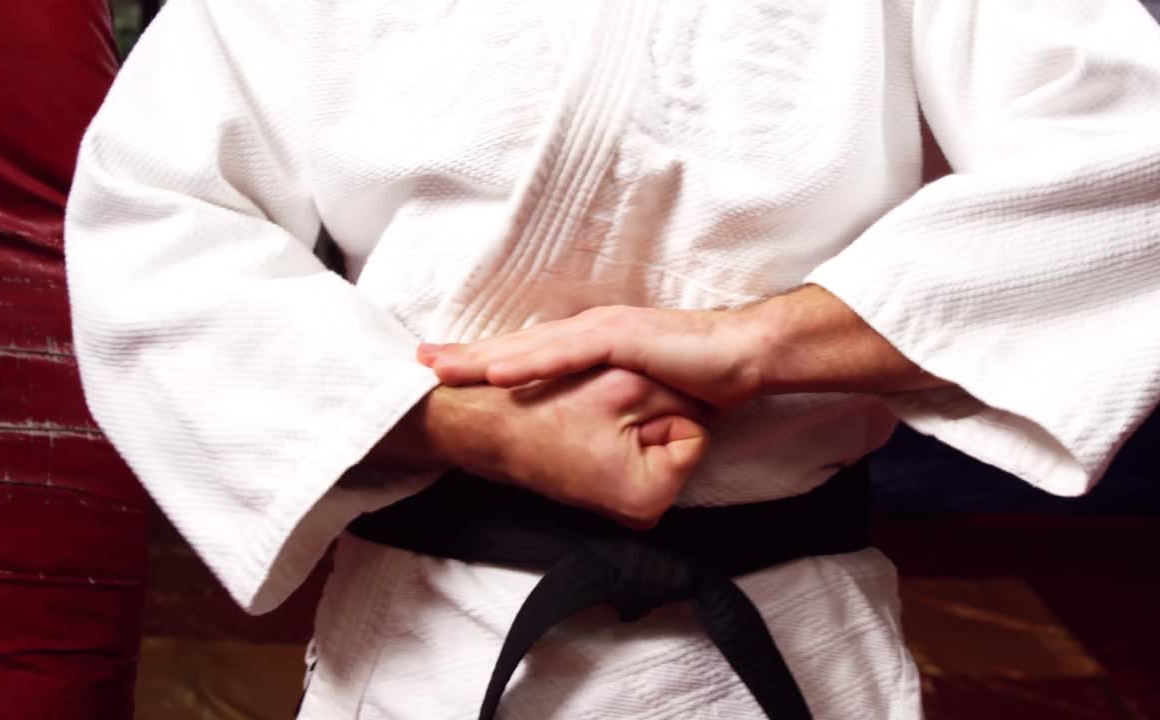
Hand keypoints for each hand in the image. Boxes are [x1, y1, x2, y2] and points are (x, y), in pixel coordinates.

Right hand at [415, 367, 709, 527]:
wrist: (481, 428)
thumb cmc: (549, 410)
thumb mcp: (625, 386)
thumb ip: (674, 393)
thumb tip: (700, 398)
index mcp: (650, 491)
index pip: (691, 434)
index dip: (653, 408)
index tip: (612, 415)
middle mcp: (644, 511)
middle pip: (674, 441)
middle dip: (645, 416)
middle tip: (599, 417)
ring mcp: (627, 505)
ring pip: (653, 442)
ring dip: (629, 421)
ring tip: (586, 422)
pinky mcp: (611, 492)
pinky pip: (632, 452)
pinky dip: (614, 433)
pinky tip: (581, 428)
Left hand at [418, 285, 945, 403]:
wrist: (741, 357)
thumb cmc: (698, 377)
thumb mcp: (642, 392)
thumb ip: (612, 397)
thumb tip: (588, 417)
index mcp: (591, 342)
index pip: (528, 352)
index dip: (485, 360)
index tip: (442, 370)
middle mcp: (589, 330)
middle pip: (516, 344)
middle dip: (466, 354)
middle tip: (418, 363)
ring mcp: (603, 330)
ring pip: (531, 344)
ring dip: (483, 356)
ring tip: (439, 367)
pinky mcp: (622, 337)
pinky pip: (568, 352)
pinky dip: (531, 362)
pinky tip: (498, 371)